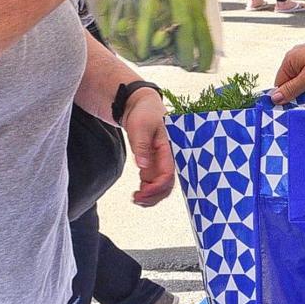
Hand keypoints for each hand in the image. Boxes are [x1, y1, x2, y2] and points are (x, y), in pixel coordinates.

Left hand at [121, 87, 174, 205]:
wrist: (141, 104)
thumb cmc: (144, 111)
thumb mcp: (140, 126)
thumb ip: (142, 146)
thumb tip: (143, 166)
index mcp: (169, 149)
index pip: (168, 174)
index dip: (156, 187)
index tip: (142, 192)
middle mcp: (167, 158)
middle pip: (167, 185)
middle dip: (154, 196)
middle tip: (137, 199)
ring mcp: (160, 162)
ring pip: (161, 187)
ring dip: (150, 197)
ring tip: (135, 199)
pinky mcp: (153, 164)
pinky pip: (153, 183)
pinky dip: (146, 191)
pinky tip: (136, 193)